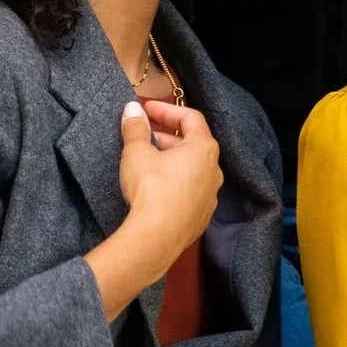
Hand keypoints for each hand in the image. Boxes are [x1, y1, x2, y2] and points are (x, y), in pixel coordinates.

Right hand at [86, 99, 221, 320]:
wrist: (156, 238)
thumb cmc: (150, 189)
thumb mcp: (137, 153)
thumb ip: (136, 128)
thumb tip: (132, 109)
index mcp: (204, 148)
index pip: (190, 117)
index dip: (166, 109)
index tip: (145, 108)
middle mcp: (214, 170)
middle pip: (192, 143)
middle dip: (166, 135)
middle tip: (143, 133)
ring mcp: (210, 195)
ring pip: (192, 168)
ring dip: (171, 159)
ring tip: (147, 159)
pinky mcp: (201, 216)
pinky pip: (190, 191)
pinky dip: (175, 182)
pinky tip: (156, 187)